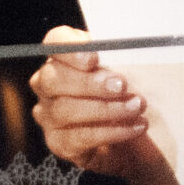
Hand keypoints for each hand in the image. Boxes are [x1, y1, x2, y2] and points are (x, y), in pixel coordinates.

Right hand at [29, 27, 183, 184]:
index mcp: (62, 57)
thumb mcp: (125, 73)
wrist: (132, 140)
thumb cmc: (125, 97)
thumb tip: (130, 53)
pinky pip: (80, 137)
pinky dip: (111, 131)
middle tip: (121, 85)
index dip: (70, 48)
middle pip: (53, 79)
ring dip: (106, 109)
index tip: (95, 57)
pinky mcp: (59, 143)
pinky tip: (134, 127)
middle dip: (89, 82)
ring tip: (136, 107)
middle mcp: (47, 86)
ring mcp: (48, 116)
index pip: (55, 41)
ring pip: (65, 110)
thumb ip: (119, 61)